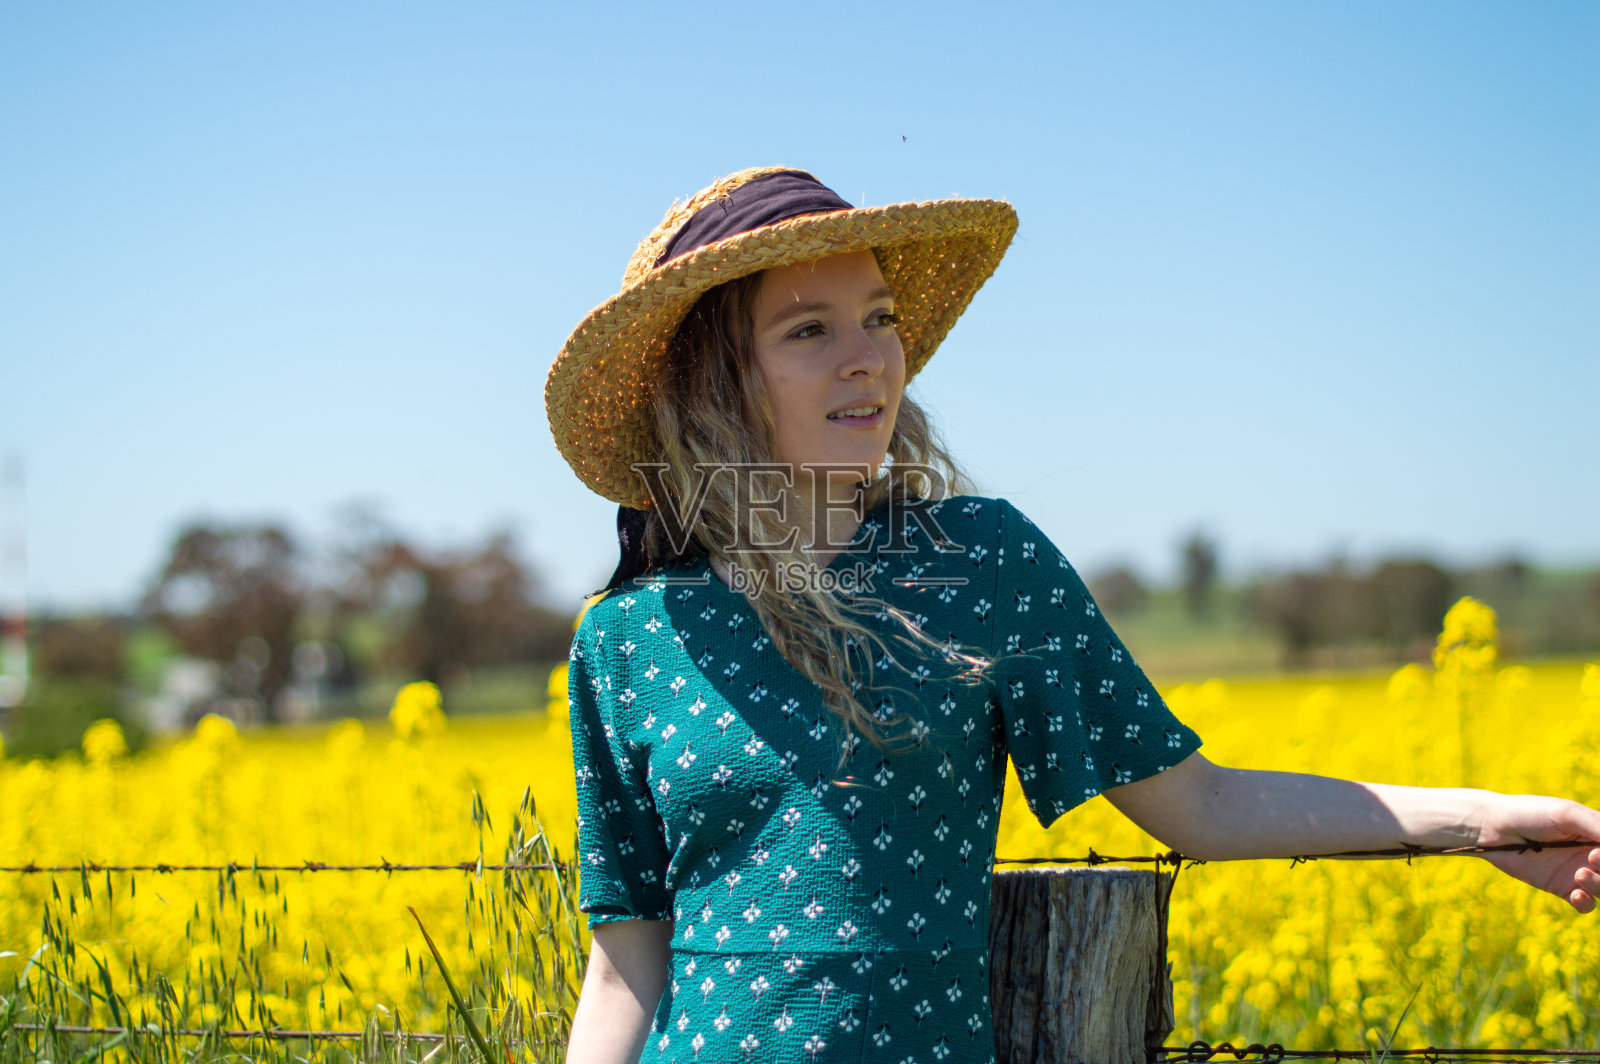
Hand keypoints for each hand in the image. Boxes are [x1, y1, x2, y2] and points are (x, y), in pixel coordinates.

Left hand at [1474, 793, 1599, 912]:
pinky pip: (1586, 904)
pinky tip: (1576, 895)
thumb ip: (1597, 827)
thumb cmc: (1529, 814)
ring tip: (1579, 875)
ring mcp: (1579, 871)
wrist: (1492, 829)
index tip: (1596, 851)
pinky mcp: (1562, 887)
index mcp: (1596, 832)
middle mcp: (1591, 853)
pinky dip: (1586, 903)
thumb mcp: (1566, 815)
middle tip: (1591, 858)